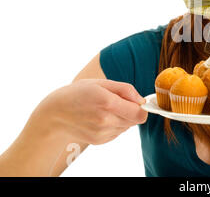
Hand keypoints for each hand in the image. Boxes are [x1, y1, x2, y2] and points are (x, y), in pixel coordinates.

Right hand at [33, 79, 147, 144]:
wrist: (54, 114)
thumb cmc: (78, 93)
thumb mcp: (101, 83)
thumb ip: (125, 89)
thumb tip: (141, 100)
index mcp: (108, 103)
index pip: (140, 114)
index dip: (142, 107)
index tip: (135, 101)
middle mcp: (106, 120)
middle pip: (136, 120)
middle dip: (132, 111)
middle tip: (117, 102)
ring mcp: (102, 133)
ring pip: (127, 126)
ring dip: (123, 118)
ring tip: (105, 109)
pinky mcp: (99, 141)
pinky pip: (117, 132)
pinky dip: (114, 125)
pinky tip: (100, 118)